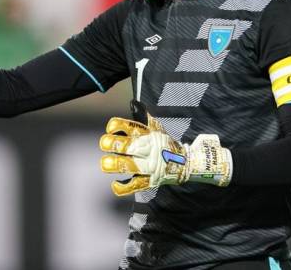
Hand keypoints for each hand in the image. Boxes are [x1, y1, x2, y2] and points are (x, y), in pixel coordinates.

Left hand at [99, 100, 231, 195]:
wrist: (185, 163)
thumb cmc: (166, 144)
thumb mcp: (157, 128)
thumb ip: (144, 117)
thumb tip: (133, 102)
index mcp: (149, 135)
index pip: (132, 127)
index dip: (118, 126)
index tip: (111, 128)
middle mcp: (148, 149)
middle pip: (128, 146)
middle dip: (112, 144)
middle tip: (105, 144)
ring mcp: (149, 166)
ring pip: (129, 166)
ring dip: (114, 164)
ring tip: (105, 163)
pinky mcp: (150, 181)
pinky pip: (135, 186)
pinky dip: (123, 187)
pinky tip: (115, 184)